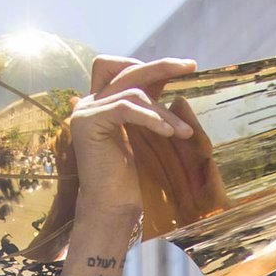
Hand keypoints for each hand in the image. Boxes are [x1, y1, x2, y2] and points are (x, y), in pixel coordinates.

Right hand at [64, 55, 200, 217]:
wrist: (115, 209)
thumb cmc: (135, 183)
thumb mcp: (151, 139)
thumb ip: (155, 113)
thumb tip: (177, 94)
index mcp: (105, 104)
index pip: (126, 70)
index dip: (153, 67)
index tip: (185, 67)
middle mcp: (91, 102)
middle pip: (126, 70)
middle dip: (161, 66)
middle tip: (189, 66)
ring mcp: (86, 110)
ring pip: (132, 92)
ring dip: (163, 111)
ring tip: (183, 132)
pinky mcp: (87, 121)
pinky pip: (124, 107)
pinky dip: (149, 117)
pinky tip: (168, 132)